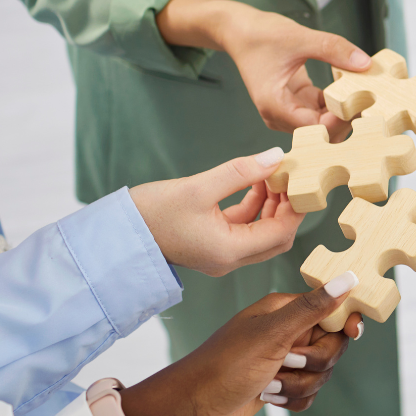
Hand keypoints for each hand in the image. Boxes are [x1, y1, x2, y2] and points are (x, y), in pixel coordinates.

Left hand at [119, 271, 360, 415]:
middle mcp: (287, 331)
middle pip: (332, 346)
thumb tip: (348, 278)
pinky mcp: (280, 385)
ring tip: (268, 384)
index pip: (332, 309)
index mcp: (286, 310)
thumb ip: (312, 308)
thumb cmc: (226, 365)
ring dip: (298, 385)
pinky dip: (292, 400)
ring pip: (321, 373)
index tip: (352, 333)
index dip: (345, 322)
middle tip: (287, 362)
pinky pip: (308, 394)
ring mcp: (284, 359)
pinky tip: (269, 398)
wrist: (191, 408)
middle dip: (314, 363)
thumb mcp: (272, 334)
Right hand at [129, 148, 305, 275]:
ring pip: (260, 232)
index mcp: (230, 251)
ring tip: (269, 174)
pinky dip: (252, 207)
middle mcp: (229, 259)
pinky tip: (252, 182)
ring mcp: (219, 254)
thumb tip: (275, 156)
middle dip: (286, 207)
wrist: (114, 235)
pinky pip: (242, 228)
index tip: (301, 181)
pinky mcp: (210, 244)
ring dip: (270, 205)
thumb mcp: (198, 187)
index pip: (281, 233)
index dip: (296, 208)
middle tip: (288, 177)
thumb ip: (240, 172)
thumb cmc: (150, 213)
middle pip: (276, 237)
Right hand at [156, 0, 370, 133]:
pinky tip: (354, 88)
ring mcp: (288, 110)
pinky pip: (323, 109)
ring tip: (367, 94)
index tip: (365, 104)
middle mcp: (280, 116)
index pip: (316, 128)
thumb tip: (365, 63)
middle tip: (372, 101)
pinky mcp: (296, 102)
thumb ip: (332, 49)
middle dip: (347, 119)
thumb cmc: (260, 34)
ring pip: (324, 123)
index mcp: (275, 107)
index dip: (341, 121)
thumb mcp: (298, 37)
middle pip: (321, 132)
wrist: (238, 30)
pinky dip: (338, 101)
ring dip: (345, 111)